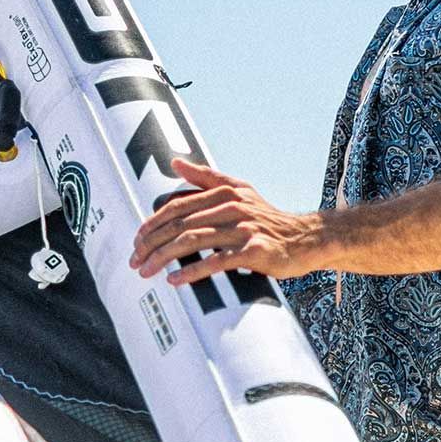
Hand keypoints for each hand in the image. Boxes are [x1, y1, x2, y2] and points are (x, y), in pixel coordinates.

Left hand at [129, 157, 323, 285]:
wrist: (306, 239)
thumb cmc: (267, 218)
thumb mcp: (240, 190)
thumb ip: (206, 177)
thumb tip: (175, 161)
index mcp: (225, 192)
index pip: (177, 205)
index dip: (152, 223)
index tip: (136, 241)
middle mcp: (232, 206)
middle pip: (181, 224)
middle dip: (152, 243)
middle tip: (134, 261)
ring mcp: (244, 228)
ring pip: (194, 240)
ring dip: (165, 257)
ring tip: (146, 271)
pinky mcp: (254, 251)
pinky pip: (217, 261)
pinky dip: (192, 271)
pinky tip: (175, 280)